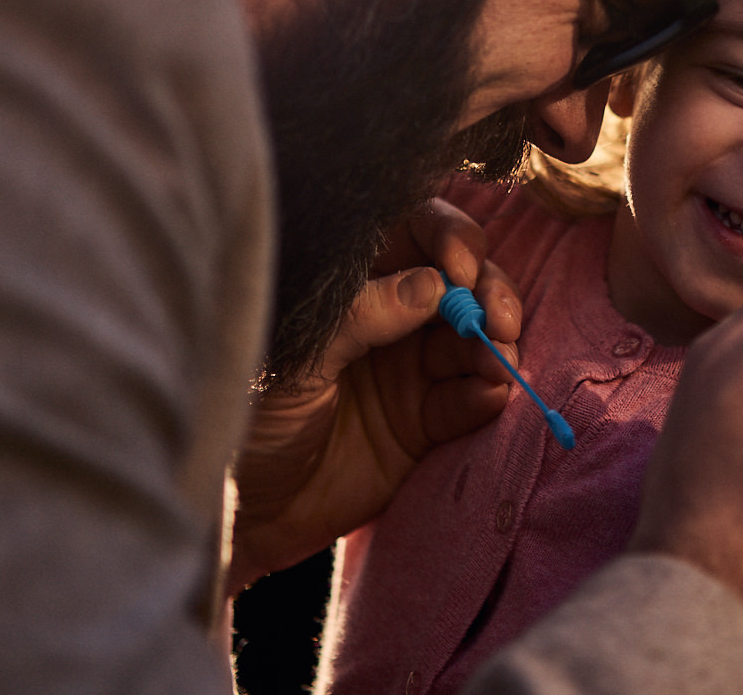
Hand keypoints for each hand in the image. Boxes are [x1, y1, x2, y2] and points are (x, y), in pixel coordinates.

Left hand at [228, 198, 522, 591]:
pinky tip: (488, 398)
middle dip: (490, 294)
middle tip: (498, 321)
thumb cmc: (248, 415)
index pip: (416, 231)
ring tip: (496, 366)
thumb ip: (363, 316)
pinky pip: (469, 399)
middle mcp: (391, 315)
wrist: (244, 510)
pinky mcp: (425, 422)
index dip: (451, 237)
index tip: (462, 268)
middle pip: (463, 283)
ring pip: (475, 339)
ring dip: (495, 347)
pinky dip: (486, 395)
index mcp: (355, 281)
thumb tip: (434, 285)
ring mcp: (411, 368)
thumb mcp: (296, 356)